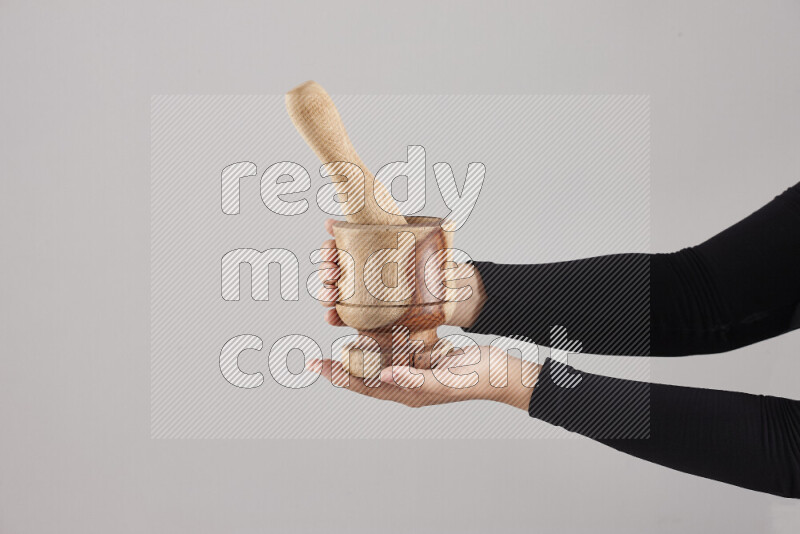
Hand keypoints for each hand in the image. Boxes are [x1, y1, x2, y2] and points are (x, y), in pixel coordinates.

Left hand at [314, 219, 534, 410]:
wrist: (501, 371)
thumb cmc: (476, 379)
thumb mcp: (444, 380)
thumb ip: (413, 379)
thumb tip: (383, 375)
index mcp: (408, 393)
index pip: (364, 386)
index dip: (339, 376)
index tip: (317, 366)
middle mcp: (406, 382)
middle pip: (365, 375)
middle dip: (342, 366)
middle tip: (317, 358)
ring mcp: (416, 368)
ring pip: (380, 360)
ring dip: (360, 350)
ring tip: (341, 337)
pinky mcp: (426, 355)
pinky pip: (400, 347)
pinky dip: (385, 338)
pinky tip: (376, 325)